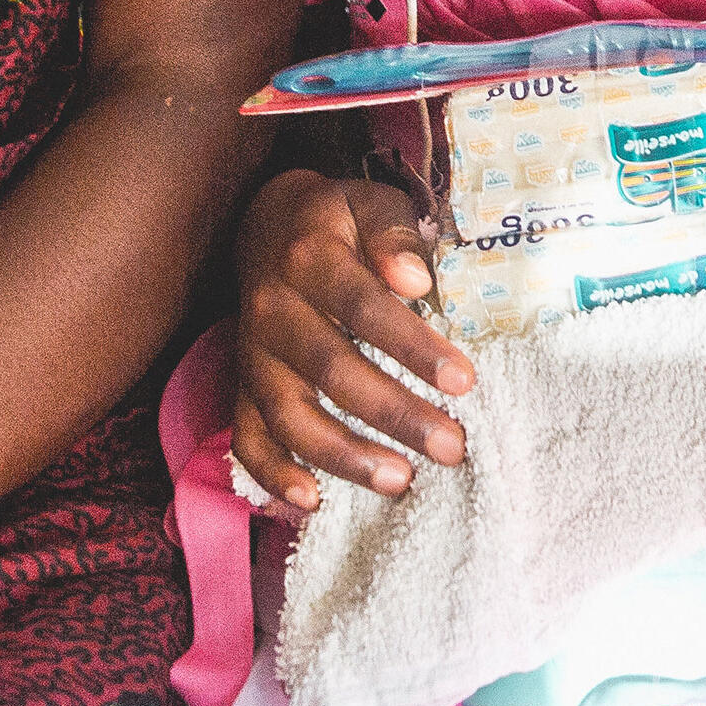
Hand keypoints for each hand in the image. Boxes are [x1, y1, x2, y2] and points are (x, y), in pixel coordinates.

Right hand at [233, 170, 472, 506]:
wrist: (265, 223)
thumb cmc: (337, 219)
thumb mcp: (370, 204)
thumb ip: (395, 236)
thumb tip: (416, 282)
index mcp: (310, 258)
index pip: (364, 307)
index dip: (412, 347)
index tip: (464, 381)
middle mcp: (273, 309)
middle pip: (332, 369)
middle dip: (394, 414)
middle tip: (451, 446)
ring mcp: (253, 352)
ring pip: (289, 412)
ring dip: (343, 455)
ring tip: (399, 481)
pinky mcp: (242, 383)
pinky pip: (246, 434)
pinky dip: (272, 472)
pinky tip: (311, 502)